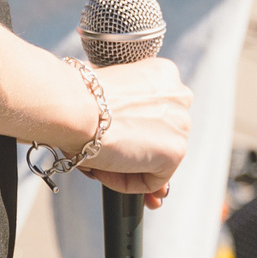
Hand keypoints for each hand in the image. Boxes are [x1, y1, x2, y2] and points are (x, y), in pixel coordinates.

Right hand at [81, 56, 191, 206]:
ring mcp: (181, 124)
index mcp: (163, 75)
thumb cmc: (79, 98)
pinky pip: (151, 181)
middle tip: (106, 155)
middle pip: (159, 137)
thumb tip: (127, 136)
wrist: (76, 108)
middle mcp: (180, 95)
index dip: (135, 133)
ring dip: (126, 166)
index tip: (119, 141)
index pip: (158, 114)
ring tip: (100, 158)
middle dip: (135, 152)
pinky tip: (105, 167)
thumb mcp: (107, 95)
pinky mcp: (176, 151)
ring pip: (155, 160)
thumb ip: (124, 110)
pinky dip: (126, 182)